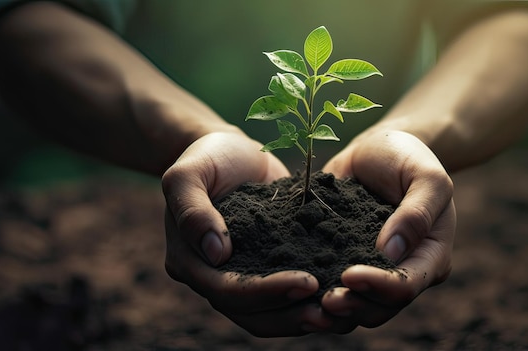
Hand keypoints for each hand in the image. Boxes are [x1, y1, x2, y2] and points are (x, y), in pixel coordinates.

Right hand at [162, 132, 332, 335]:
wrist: (231, 151)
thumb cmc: (207, 156)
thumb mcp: (189, 173)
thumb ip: (193, 210)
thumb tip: (217, 254)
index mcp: (189, 261)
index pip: (227, 291)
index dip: (266, 292)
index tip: (306, 282)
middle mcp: (213, 277)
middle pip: (250, 313)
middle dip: (290, 313)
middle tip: (330, 309)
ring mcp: (241, 274)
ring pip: (269, 314)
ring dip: (302, 317)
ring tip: (339, 313)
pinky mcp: (266, 266)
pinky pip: (285, 295)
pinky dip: (308, 301)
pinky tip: (339, 295)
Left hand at [320, 130, 455, 331]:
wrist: (377, 150)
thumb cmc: (408, 159)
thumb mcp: (425, 177)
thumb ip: (416, 213)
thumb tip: (390, 251)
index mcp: (429, 258)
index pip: (406, 285)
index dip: (379, 286)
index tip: (349, 275)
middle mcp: (400, 271)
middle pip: (379, 307)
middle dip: (352, 306)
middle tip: (323, 300)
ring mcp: (370, 270)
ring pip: (353, 307)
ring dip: (331, 311)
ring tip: (305, 305)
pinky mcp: (341, 261)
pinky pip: (329, 285)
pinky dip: (312, 293)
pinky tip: (291, 290)